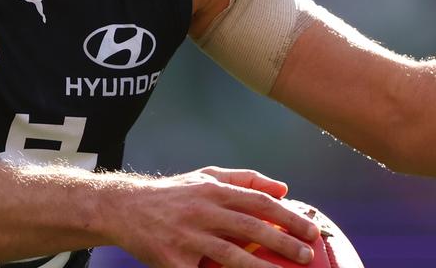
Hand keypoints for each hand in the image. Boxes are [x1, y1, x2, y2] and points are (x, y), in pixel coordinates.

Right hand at [109, 166, 319, 267]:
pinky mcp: (172, 260)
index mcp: (214, 189)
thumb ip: (245, 180)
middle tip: (308, 256)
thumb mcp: (206, 176)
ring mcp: (187, 237)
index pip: (259, 202)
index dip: (288, 217)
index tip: (312, 231)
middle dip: (284, 243)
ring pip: (231, 256)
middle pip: (251, 227)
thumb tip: (284, 189)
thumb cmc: (173, 194)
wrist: (124, 208)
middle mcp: (202, 210)